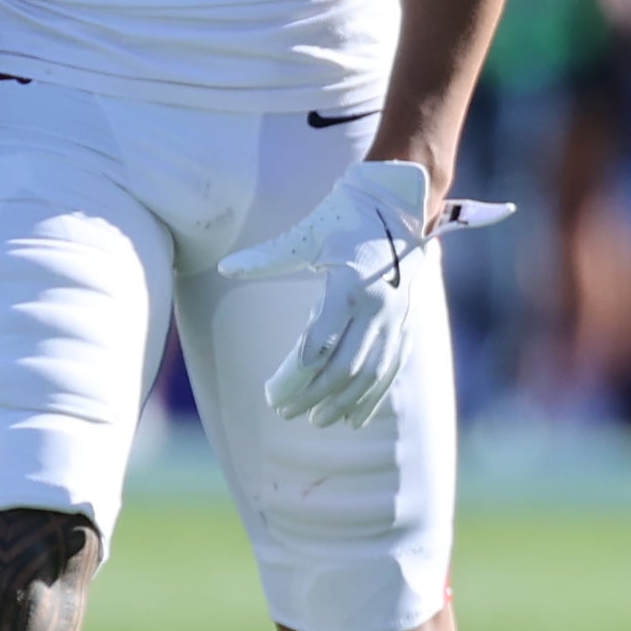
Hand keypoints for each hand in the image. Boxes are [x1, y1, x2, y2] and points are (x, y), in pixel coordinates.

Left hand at [215, 159, 435, 430]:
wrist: (398, 208)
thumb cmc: (343, 219)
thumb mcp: (305, 235)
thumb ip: (267, 256)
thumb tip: (225, 268)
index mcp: (348, 287)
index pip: (316, 348)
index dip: (291, 378)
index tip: (269, 394)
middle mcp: (376, 308)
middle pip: (343, 369)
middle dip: (312, 396)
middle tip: (284, 412)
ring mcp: (396, 320)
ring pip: (370, 376)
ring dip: (343, 404)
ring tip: (317, 421)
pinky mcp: (406, 325)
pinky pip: (391, 370)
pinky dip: (373, 398)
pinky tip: (354, 420)